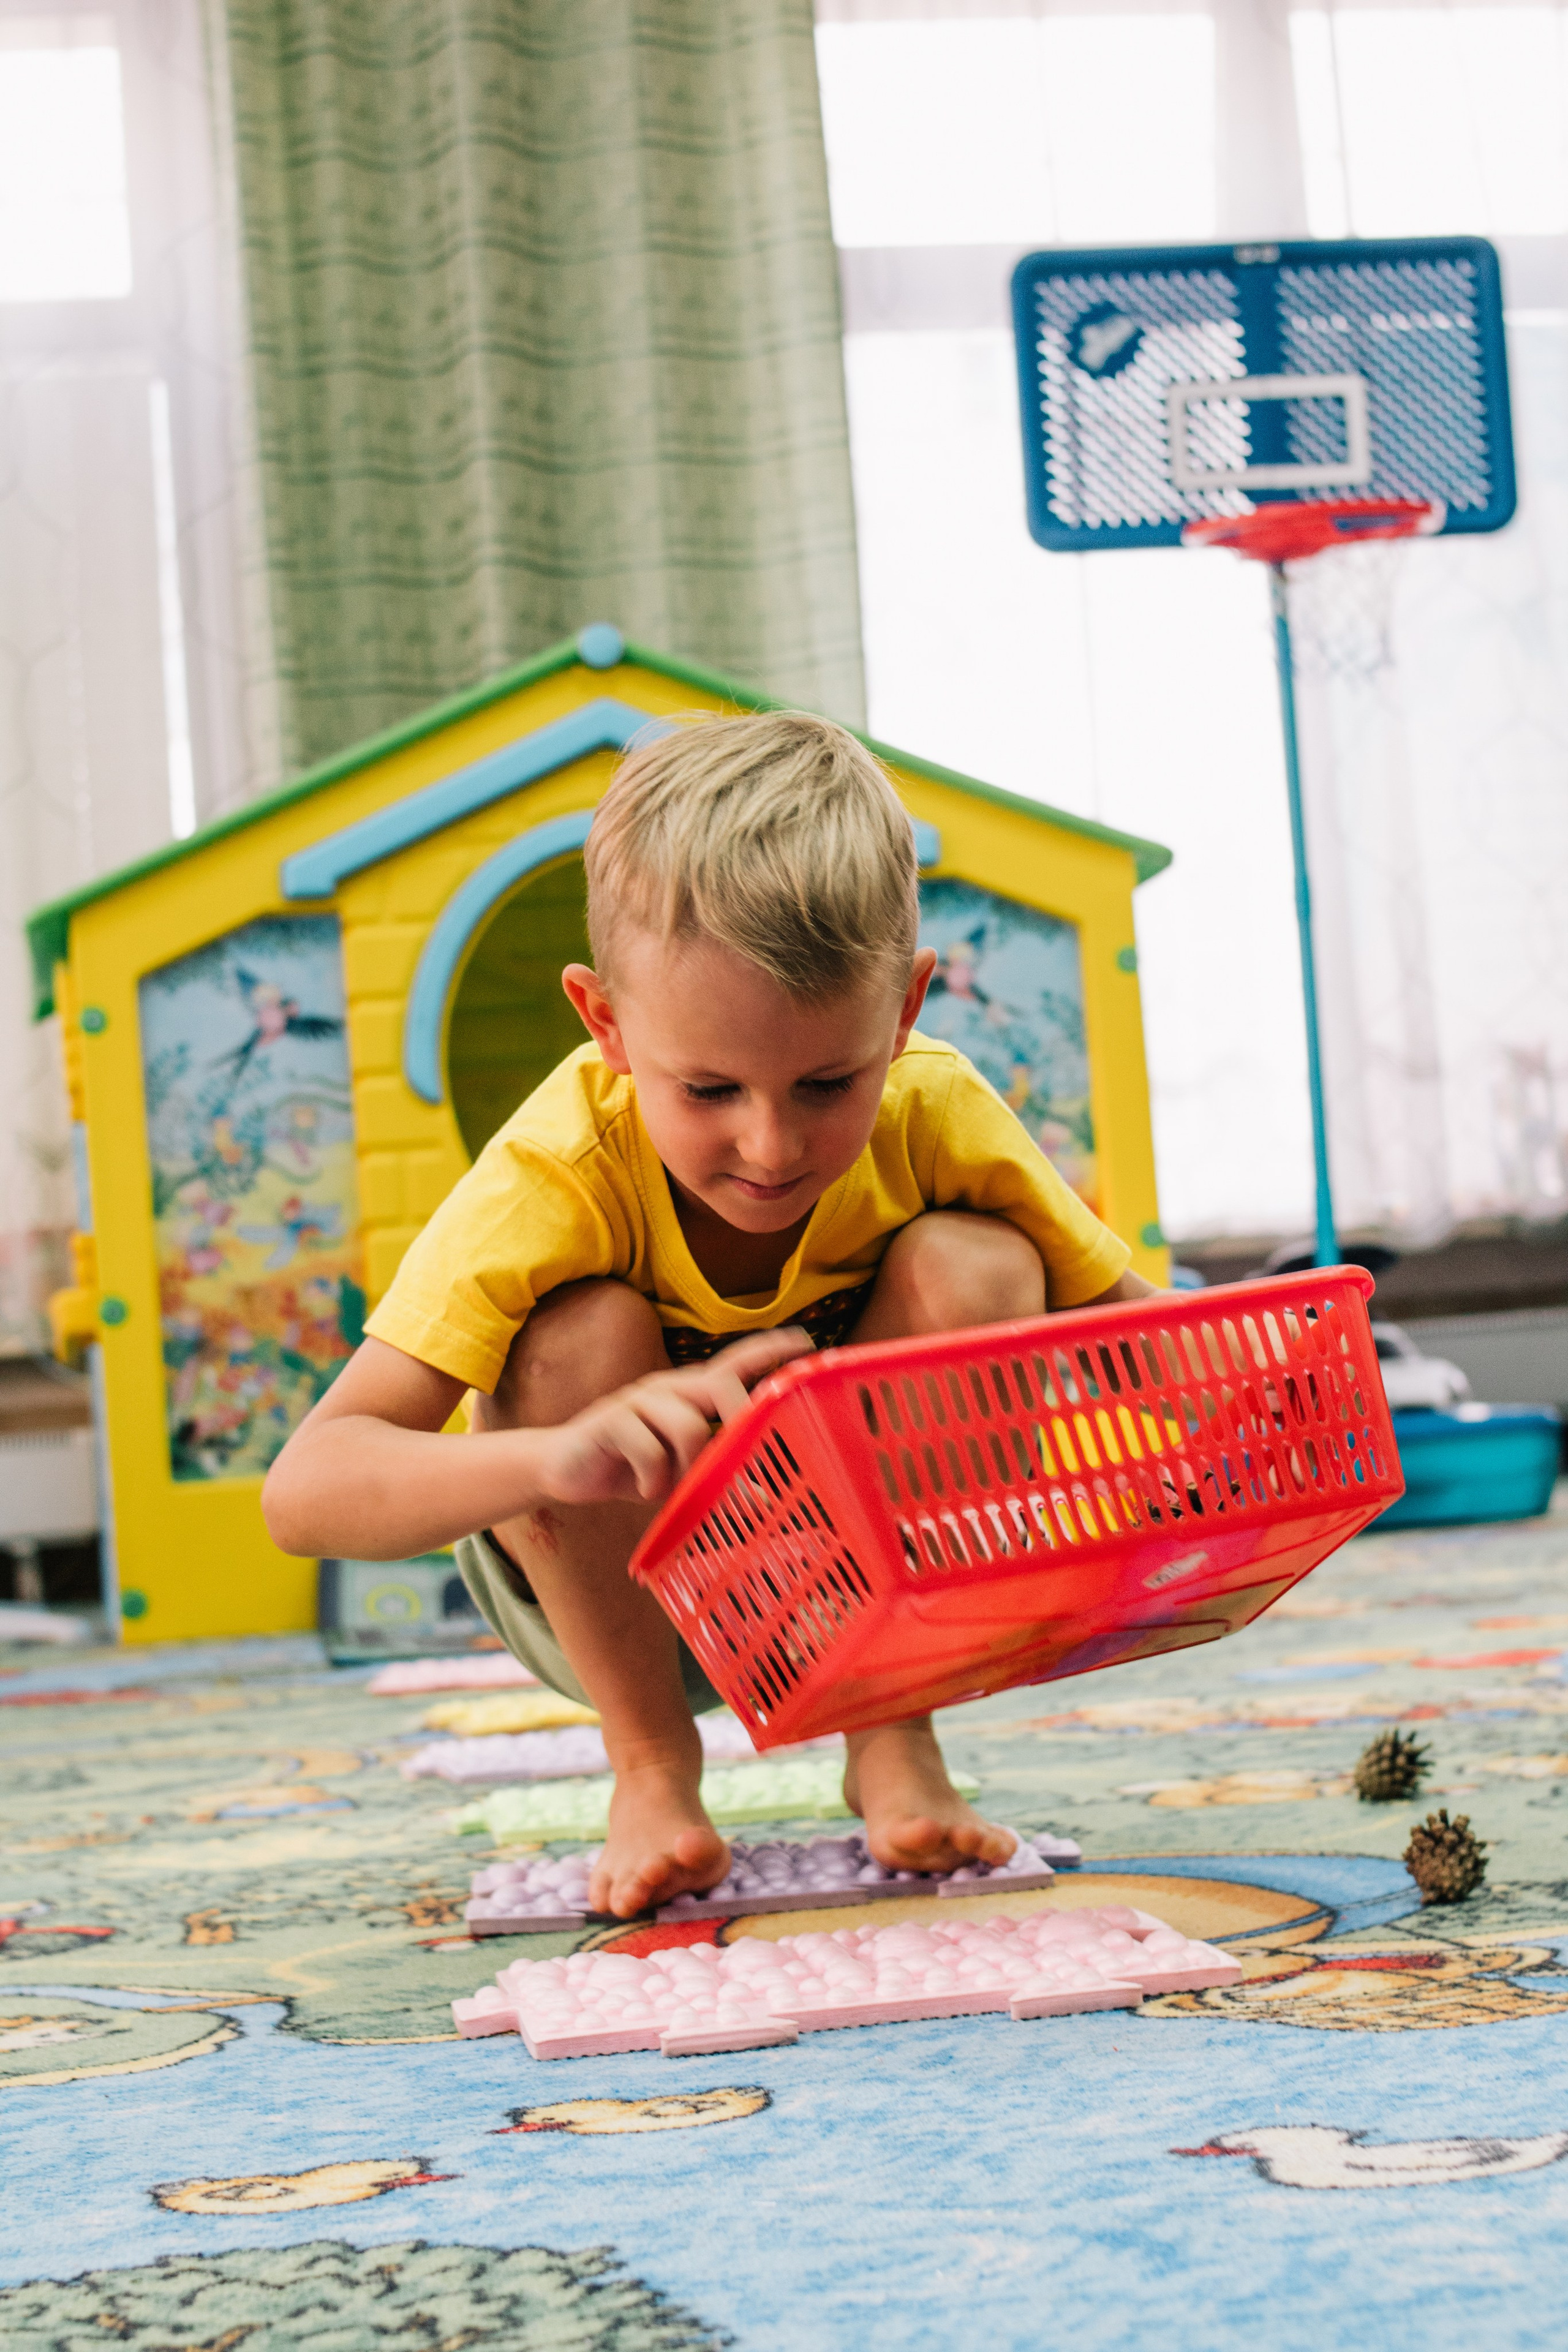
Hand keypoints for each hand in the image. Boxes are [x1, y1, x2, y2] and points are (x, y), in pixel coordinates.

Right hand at [530, 1326, 812, 1506]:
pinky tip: (641, 1488)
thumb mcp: (681, 1474)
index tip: (807, 1342)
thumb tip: (766, 1500)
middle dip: (741, 1418)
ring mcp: (639, 1399)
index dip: (771, 1349)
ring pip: (689, 1426)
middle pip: (721, 1383)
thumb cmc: (633, 1467)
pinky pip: (650, 1451)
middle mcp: (669, 1386)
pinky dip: (653, 1479)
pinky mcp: (610, 1420)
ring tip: (670, 1485)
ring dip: (686, 1468)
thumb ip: (718, 1476)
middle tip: (744, 1456)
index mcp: (691, 1392)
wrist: (564, 1469)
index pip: (737, 1361)